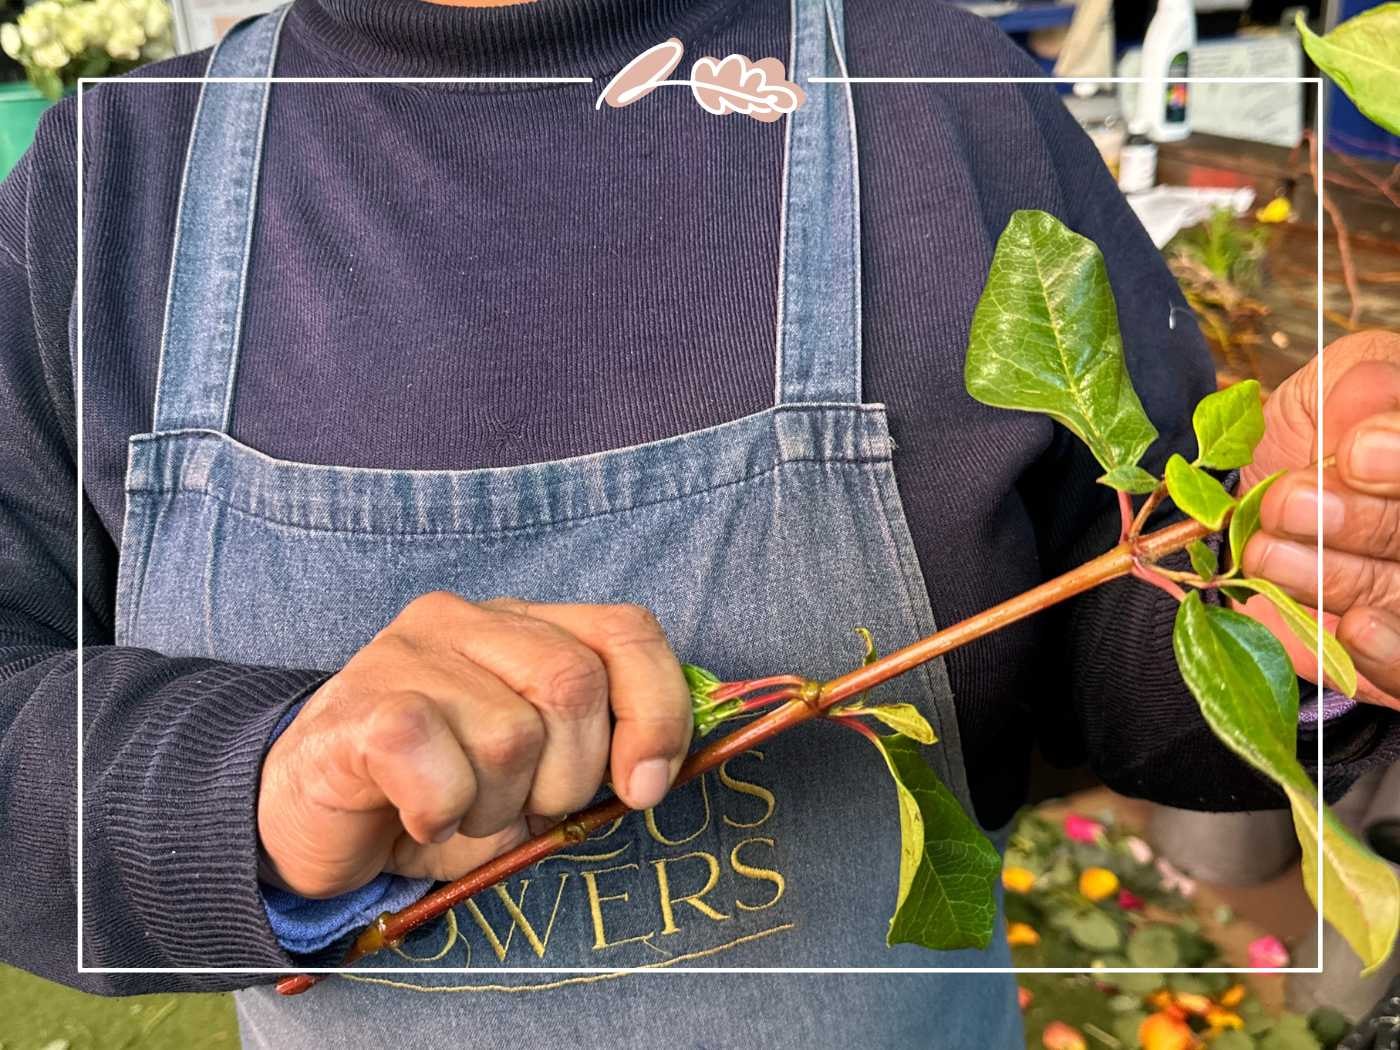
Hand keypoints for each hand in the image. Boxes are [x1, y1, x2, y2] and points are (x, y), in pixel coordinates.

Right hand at [257, 593, 692, 897]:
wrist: (304, 822)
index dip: (657, 712)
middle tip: (519, 810)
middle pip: (574, 685)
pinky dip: (441, 815)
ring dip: (496, 809)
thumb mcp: (535, 774)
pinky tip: (415, 817)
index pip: (627, 632)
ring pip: (510, 736)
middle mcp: (467, 619)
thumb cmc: (434, 795)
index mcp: (524, 624)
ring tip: (458, 812)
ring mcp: (406, 652)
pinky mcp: (359, 707)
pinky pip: (438, 767)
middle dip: (567, 779)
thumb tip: (654, 772)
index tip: (644, 788)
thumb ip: (596, 750)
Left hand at [1238, 330, 1399, 706]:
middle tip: (1287, 504)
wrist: (1260, 495)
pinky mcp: (1396, 652)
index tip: (1353, 454)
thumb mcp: (1338, 386)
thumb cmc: (1317, 430)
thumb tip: (1368, 423)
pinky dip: (1385, 652)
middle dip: (1359, 522)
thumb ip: (1363, 391)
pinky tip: (1354, 629)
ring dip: (1338, 577)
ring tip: (1268, 553)